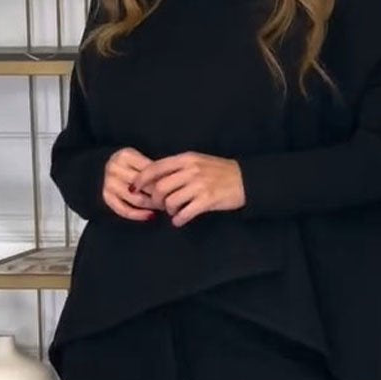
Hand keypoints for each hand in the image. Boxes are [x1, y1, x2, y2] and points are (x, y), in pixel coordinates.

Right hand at [102, 147, 163, 219]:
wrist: (111, 168)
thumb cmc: (133, 165)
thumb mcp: (142, 160)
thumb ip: (153, 170)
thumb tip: (170, 184)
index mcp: (124, 156)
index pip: (148, 172)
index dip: (163, 181)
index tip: (172, 187)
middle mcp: (114, 168)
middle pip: (143, 186)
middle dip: (158, 195)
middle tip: (170, 199)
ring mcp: (109, 183)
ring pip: (136, 199)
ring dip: (151, 205)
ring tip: (162, 206)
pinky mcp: (107, 197)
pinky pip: (125, 210)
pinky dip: (139, 215)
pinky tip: (151, 216)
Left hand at [131, 152, 245, 225]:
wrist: (246, 180)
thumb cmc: (219, 172)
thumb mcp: (198, 162)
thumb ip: (178, 168)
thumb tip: (155, 179)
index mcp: (186, 159)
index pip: (156, 167)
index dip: (141, 179)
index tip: (134, 188)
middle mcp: (191, 170)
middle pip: (160, 188)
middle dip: (156, 200)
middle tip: (160, 205)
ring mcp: (200, 185)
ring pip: (171, 201)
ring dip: (169, 210)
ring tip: (174, 212)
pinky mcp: (208, 200)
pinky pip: (185, 213)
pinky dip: (179, 219)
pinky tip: (180, 220)